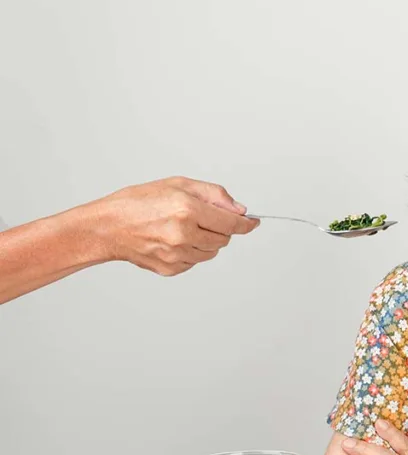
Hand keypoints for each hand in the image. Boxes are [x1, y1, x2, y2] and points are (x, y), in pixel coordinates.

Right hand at [92, 176, 258, 275]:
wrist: (106, 227)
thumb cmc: (137, 202)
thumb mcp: (177, 185)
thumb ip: (214, 195)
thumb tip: (239, 209)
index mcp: (187, 210)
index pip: (232, 223)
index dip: (246, 224)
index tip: (253, 222)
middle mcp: (184, 234)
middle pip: (224, 239)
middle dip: (220, 228)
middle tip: (201, 218)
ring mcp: (177, 255)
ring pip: (212, 252)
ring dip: (206, 240)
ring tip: (182, 228)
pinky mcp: (171, 269)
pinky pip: (195, 261)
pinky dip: (191, 251)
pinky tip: (171, 240)